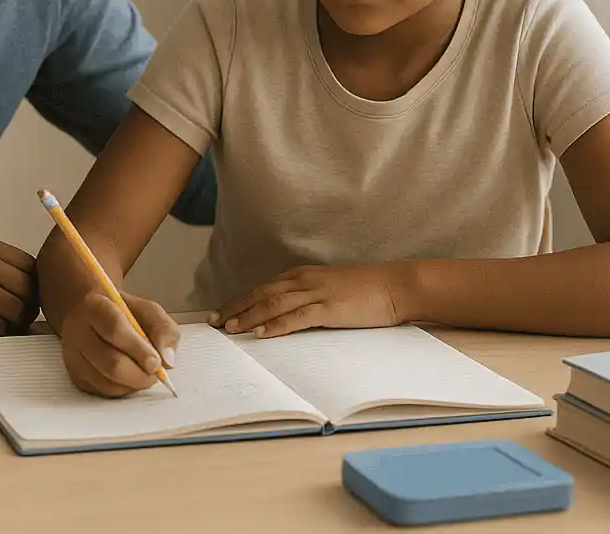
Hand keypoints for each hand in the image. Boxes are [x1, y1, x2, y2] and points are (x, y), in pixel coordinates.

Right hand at [59, 289, 178, 397]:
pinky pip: (102, 391)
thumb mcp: (148, 310)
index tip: (156, 362)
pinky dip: (122, 389)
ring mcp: (73, 355)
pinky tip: (130, 378)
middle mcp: (77, 331)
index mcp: (95, 306)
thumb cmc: (123, 313)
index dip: (139, 350)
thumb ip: (164, 330)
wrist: (93, 316)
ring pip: (106, 382)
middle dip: (139, 374)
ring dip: (133, 384)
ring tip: (144, 374)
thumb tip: (167, 360)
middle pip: (111, 363)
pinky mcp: (74, 374)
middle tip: (154, 373)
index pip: (115, 331)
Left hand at [211, 264, 401, 337]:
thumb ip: (307, 298)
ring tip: (229, 329)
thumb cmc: (366, 290)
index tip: (220, 313)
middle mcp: (304, 280)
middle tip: (213, 323)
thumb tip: (286, 316)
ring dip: (248, 317)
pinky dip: (275, 326)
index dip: (239, 301)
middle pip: (261, 294)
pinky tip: (260, 335)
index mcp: (302, 275)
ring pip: (273, 304)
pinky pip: (296, 317)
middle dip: (235, 308)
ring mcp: (316, 292)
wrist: (396, 286)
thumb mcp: (330, 289)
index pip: (263, 288)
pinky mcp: (329, 308)